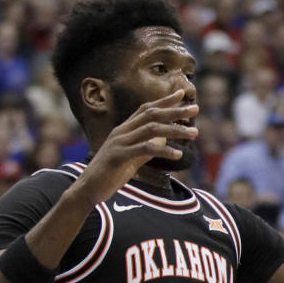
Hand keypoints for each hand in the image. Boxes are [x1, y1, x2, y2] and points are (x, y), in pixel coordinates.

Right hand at [70, 91, 198, 205]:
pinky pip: (144, 149)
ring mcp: (119, 142)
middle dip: (174, 110)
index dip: (164, 100)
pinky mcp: (119, 157)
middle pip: (151, 114)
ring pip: (151, 129)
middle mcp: (121, 131)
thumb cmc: (110, 175)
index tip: (181, 94)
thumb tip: (162, 140)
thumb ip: (145, 148)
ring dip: (174, 130)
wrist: (88, 188)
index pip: (146, 109)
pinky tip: (178, 154)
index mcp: (124, 130)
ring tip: (194, 133)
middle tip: (195, 108)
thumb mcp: (132, 159)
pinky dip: (163, 149)